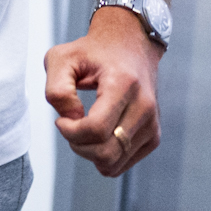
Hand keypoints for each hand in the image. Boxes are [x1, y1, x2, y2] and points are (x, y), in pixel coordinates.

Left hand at [44, 5, 164, 177]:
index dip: (70, 131)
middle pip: (105, 152)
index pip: (96, 128)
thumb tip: (71, 120)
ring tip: (84, 128)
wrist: (130, 45)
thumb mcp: (62, 58)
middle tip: (70, 125)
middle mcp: (144, 106)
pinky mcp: (154, 136)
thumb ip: (57, 90)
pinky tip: (98, 134)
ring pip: (113, 163)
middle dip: (78, 145)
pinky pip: (122, 164)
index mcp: (124, 84)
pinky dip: (104, 156)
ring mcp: (152, 124)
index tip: (61, 119)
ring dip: (89, 152)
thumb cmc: (94, 52)